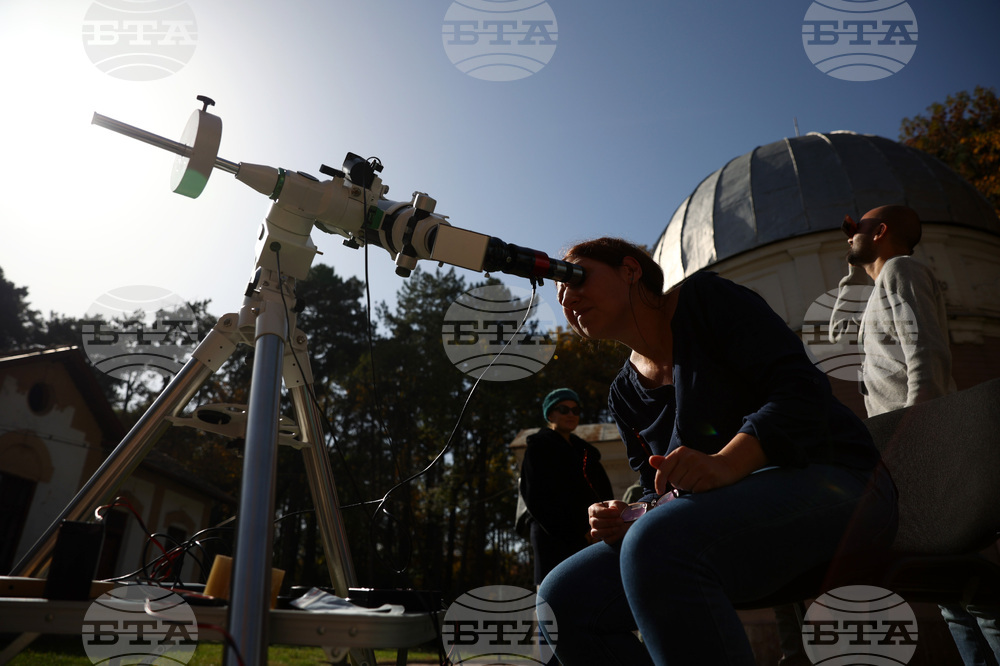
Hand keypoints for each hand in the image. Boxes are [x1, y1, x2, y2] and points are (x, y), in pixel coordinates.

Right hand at [588, 500, 629, 543]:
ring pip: (596, 533)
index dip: (606, 513)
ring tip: (620, 525)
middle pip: (595, 523)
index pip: (594, 511)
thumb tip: (612, 509)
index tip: (617, 513)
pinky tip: (620, 531)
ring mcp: (597, 531)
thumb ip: (614, 505)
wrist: (629, 518)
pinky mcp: (605, 539)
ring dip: (610, 530)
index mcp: (593, 510)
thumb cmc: (621, 510)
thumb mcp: (618, 504)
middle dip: (609, 522)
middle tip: (621, 520)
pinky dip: (615, 536)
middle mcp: (593, 521)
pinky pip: (607, 540)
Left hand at [651, 436, 765, 493]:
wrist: (726, 466)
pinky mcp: (709, 477)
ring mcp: (700, 466)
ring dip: (689, 489)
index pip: (664, 469)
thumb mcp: (682, 460)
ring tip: (697, 482)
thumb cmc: (700, 466)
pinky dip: (698, 492)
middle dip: (679, 485)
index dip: (659, 482)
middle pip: (674, 480)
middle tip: (690, 480)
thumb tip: (650, 460)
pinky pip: (695, 491)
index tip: (660, 490)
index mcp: (681, 452)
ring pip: (684, 487)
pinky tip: (704, 485)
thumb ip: (666, 463)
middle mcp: (690, 457)